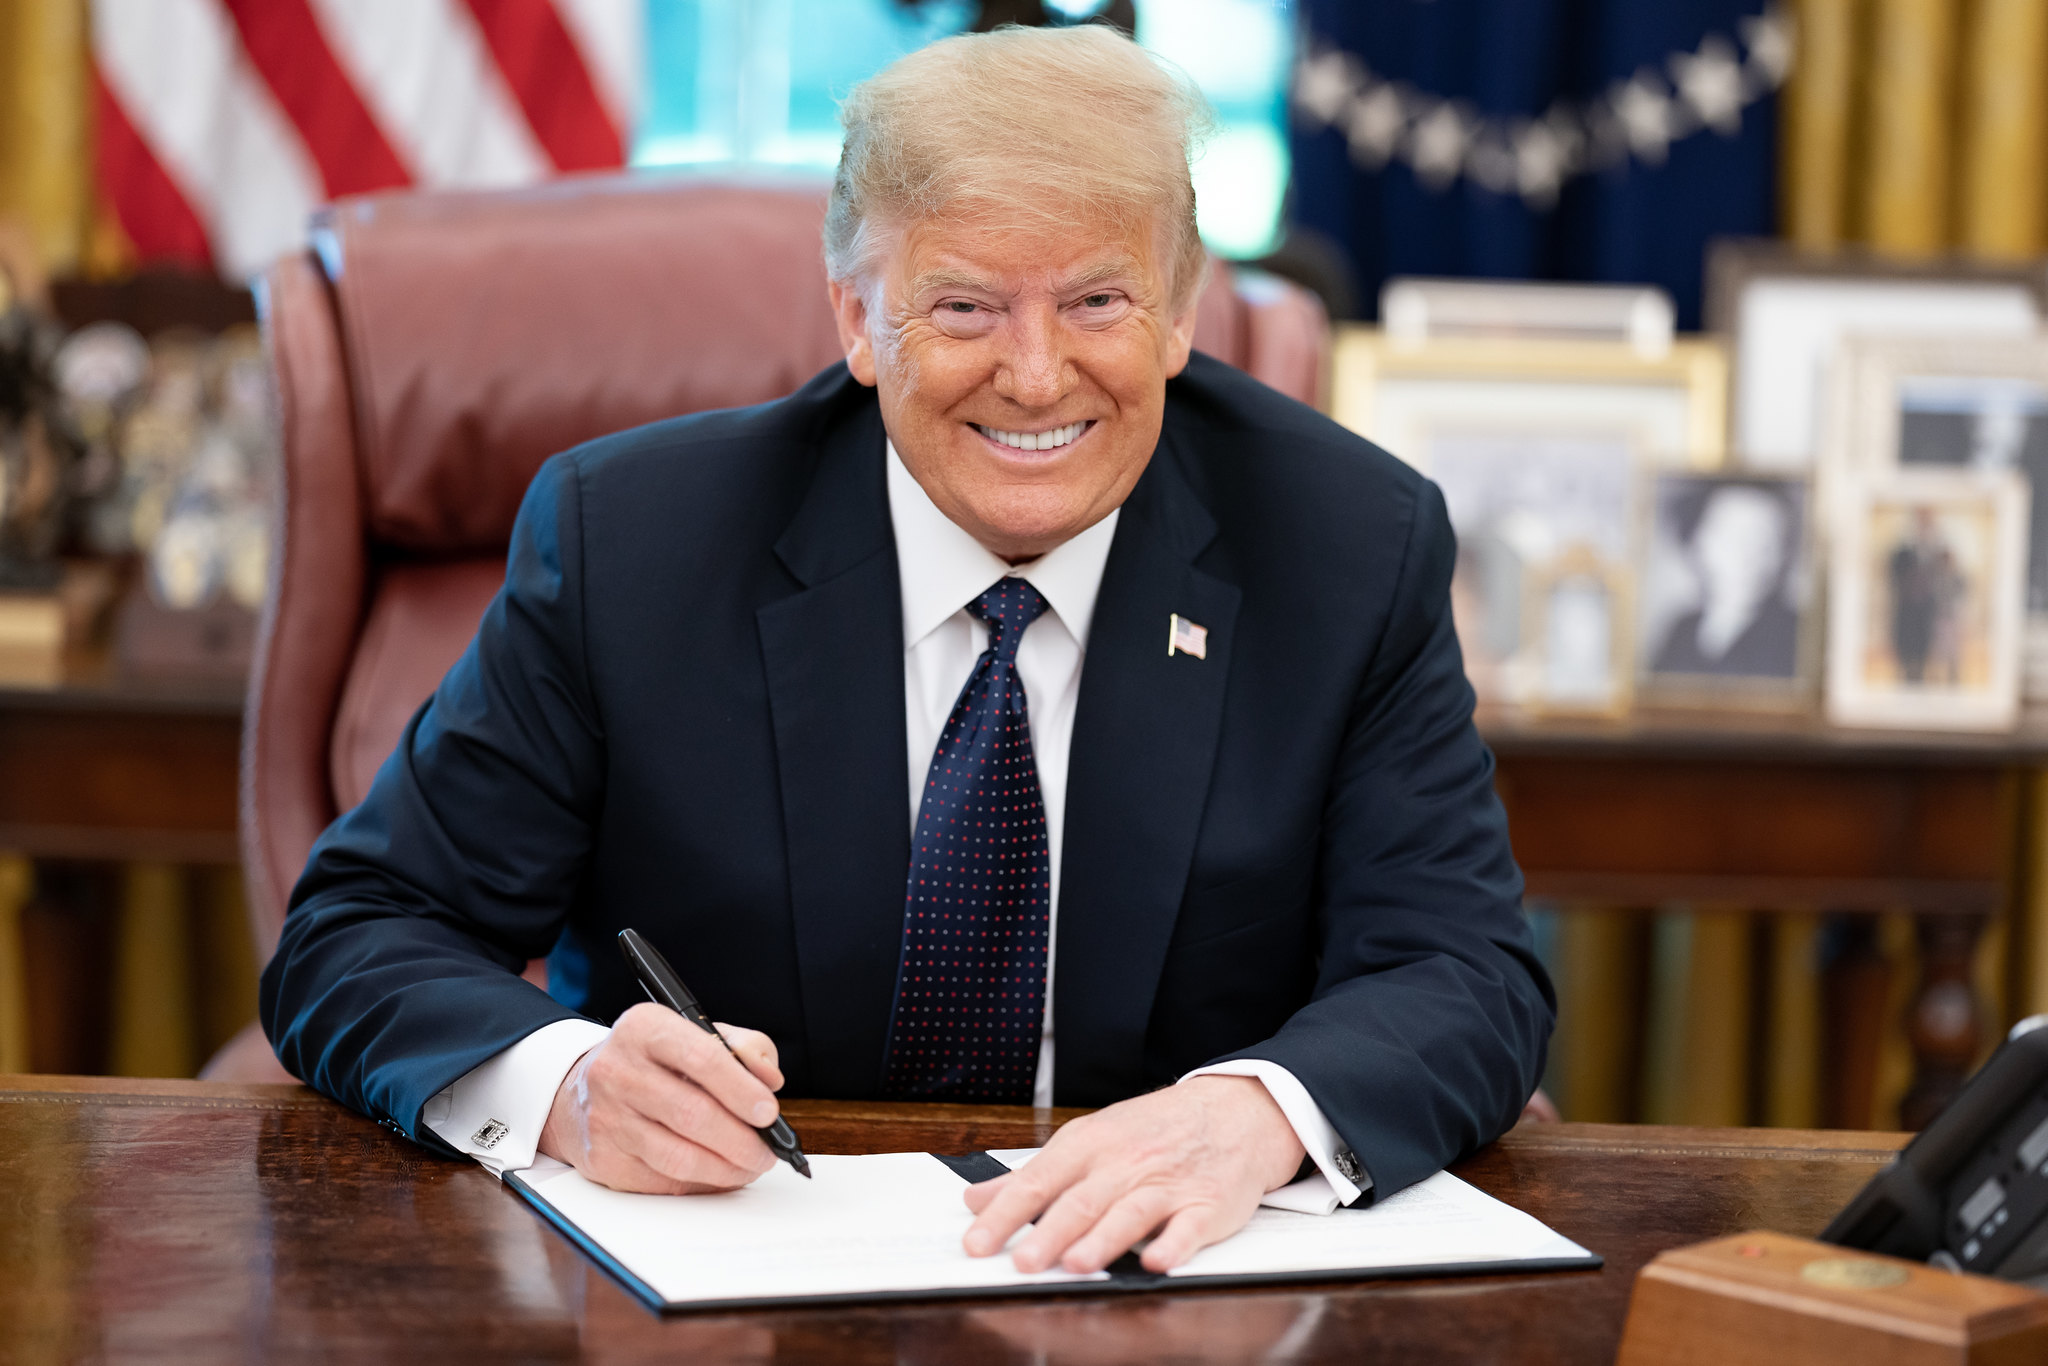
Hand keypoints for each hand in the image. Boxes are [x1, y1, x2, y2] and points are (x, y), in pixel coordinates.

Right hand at [537, 1002, 784, 1193]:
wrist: (583, 1090)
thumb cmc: (655, 1062)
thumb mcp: (697, 1034)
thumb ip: (744, 1048)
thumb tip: (769, 1081)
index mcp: (645, 1028)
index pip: (701, 1057)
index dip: (741, 1089)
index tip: (769, 1112)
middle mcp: (617, 1070)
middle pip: (692, 1114)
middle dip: (741, 1140)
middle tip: (767, 1152)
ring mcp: (606, 1117)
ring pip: (679, 1156)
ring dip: (726, 1169)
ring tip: (749, 1166)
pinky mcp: (602, 1158)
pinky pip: (662, 1181)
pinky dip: (701, 1183)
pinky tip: (718, 1174)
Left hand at [961, 1075, 1305, 1272]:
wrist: (1233, 1111)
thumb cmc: (1153, 1130)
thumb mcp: (1089, 1140)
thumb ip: (1034, 1176)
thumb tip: (977, 1200)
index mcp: (1089, 1145)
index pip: (1038, 1182)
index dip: (1005, 1215)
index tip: (977, 1243)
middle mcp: (1125, 1163)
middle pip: (1081, 1201)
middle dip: (1050, 1233)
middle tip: (1023, 1263)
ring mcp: (1167, 1184)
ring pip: (1130, 1212)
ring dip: (1103, 1240)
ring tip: (1077, 1264)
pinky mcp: (1206, 1205)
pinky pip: (1189, 1227)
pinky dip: (1173, 1244)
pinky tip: (1156, 1260)